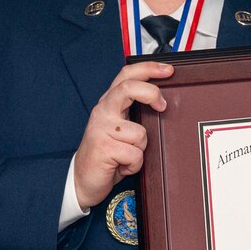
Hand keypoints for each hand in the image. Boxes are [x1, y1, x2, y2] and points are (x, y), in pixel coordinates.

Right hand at [72, 60, 172, 209]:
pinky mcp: (104, 148)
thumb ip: (134, 113)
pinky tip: (121, 166)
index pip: (126, 75)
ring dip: (140, 150)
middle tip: (163, 106)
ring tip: (127, 156)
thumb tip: (163, 104)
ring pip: (140, 133)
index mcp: (109, 103)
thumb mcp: (119, 129)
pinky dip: (134, 165)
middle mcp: (103, 112)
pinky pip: (135, 155)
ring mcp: (102, 129)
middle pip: (129, 88)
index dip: (149, 69)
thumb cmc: (106, 155)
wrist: (81, 180)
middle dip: (151, 93)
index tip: (168, 70)